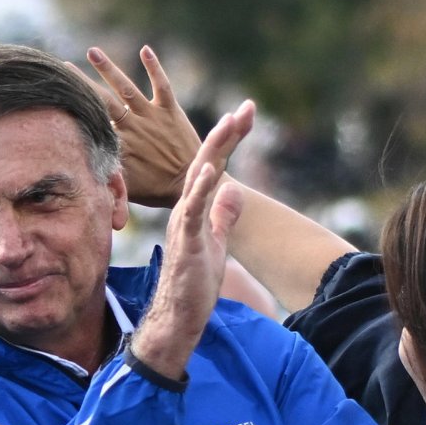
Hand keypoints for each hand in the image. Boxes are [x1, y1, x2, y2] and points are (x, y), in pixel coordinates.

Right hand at [72, 46, 202, 207]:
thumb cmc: (156, 189)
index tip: (55, 96)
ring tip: (92, 50)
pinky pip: (162, 85)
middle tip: (63, 68)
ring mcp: (152, 116)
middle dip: (82, 83)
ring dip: (108, 68)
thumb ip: (105, 178)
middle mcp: (133, 126)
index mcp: (120, 144)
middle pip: (102, 100)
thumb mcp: (126, 188)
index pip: (92, 122)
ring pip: (126, 88)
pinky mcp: (170, 110)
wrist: (192, 181)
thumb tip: (80, 175)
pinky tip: (145, 49)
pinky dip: (154, 67)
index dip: (74, 108)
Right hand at [129, 102, 253, 379]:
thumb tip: (236, 190)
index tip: (247, 113)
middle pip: (207, 161)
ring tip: (229, 125)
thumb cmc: (194, 282)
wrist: (178, 315)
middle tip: (246, 109)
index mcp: (195, 207)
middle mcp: (186, 208)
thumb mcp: (217, 243)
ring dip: (214, 150)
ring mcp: (185, 222)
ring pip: (198, 178)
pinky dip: (199, 189)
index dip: (231, 139)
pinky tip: (209, 170)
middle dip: (227, 134)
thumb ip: (224, 216)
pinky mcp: (186, 240)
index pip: (215, 164)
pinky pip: (191, 210)